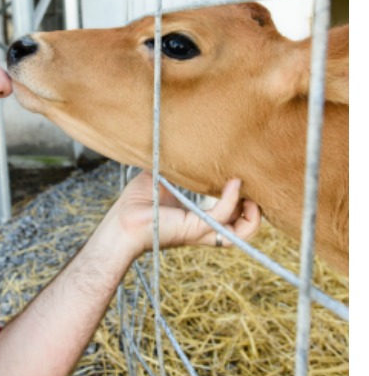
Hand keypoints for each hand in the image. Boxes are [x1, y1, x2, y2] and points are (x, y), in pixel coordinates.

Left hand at [105, 171, 260, 250]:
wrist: (119, 223)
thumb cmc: (136, 203)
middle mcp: (204, 228)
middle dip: (257, 212)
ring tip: (251, 193)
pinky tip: (233, 183)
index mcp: (199, 218)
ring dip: (253, 215)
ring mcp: (201, 230)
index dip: (245, 204)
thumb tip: (183, 142)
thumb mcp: (163, 178)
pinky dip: (233, 199)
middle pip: (244, 230)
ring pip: (241, 233)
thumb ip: (179, 166)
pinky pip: (223, 215)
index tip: (244, 182)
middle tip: (255, 191)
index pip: (232, 217)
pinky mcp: (193, 228)